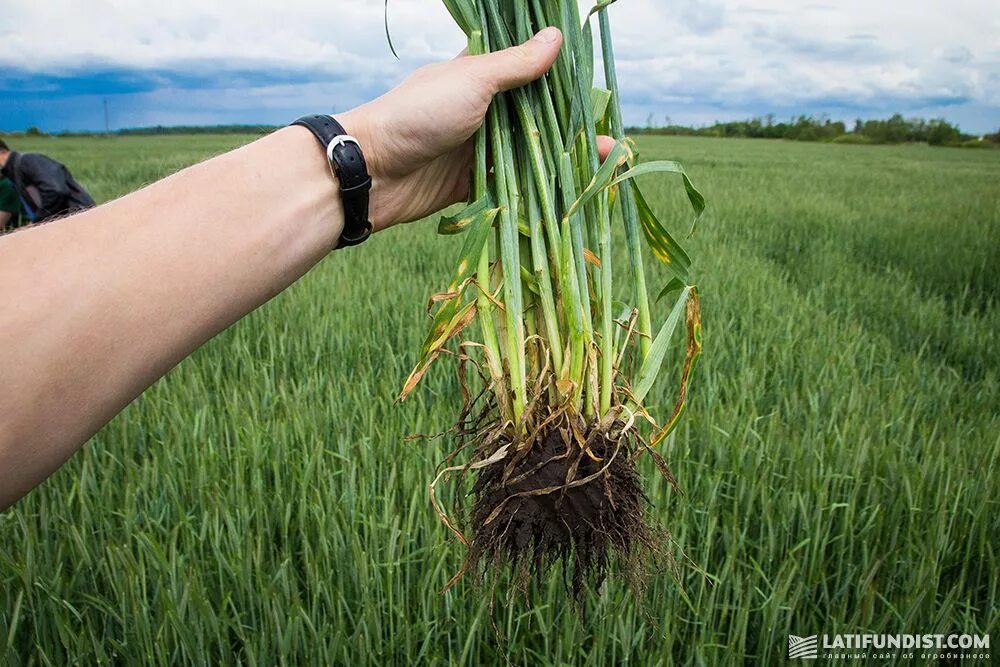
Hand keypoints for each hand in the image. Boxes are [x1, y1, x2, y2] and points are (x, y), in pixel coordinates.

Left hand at [339, 27, 615, 231]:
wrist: (372, 172)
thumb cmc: (417, 114)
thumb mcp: (472, 81)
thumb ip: (515, 65)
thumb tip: (556, 36)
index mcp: (479, 77)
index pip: (528, 73)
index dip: (561, 83)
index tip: (597, 94)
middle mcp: (481, 112)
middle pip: (534, 119)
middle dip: (570, 130)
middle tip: (611, 140)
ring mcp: (476, 149)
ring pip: (527, 154)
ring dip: (562, 162)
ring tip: (603, 166)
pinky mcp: (472, 184)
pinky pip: (511, 186)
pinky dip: (538, 190)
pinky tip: (570, 194)